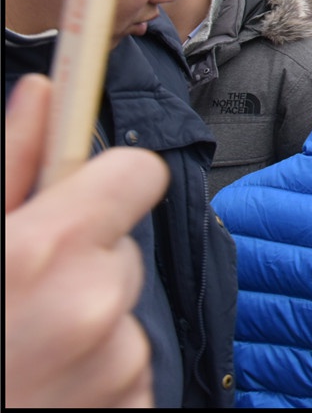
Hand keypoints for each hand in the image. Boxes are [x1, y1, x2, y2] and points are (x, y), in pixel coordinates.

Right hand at [5, 74, 167, 407]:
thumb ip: (12, 166)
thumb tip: (44, 91)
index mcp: (45, 252)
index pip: (139, 172)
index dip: (106, 183)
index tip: (76, 201)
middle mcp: (93, 305)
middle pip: (123, 249)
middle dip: (80, 268)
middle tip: (18, 304)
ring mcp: (118, 365)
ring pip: (124, 313)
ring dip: (85, 329)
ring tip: (23, 355)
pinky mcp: (134, 408)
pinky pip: (130, 373)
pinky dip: (95, 382)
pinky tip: (44, 392)